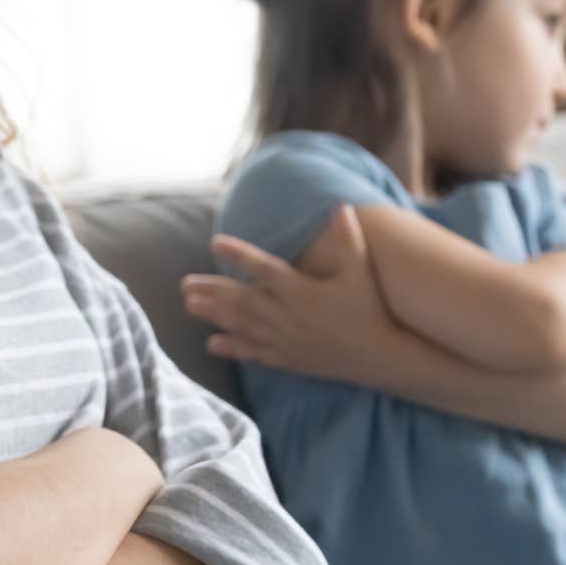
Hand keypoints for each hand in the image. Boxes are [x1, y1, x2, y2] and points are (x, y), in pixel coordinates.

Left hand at [180, 207, 395, 384]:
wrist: (381, 357)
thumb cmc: (371, 310)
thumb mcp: (361, 272)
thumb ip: (349, 239)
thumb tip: (341, 205)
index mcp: (302, 291)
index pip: (263, 268)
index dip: (239, 255)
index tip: (215, 242)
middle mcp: (287, 316)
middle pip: (242, 300)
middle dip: (211, 291)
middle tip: (184, 284)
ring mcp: (285, 340)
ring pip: (242, 325)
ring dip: (213, 315)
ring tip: (189, 305)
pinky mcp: (288, 359)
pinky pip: (254, 353)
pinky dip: (232, 348)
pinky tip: (211, 344)